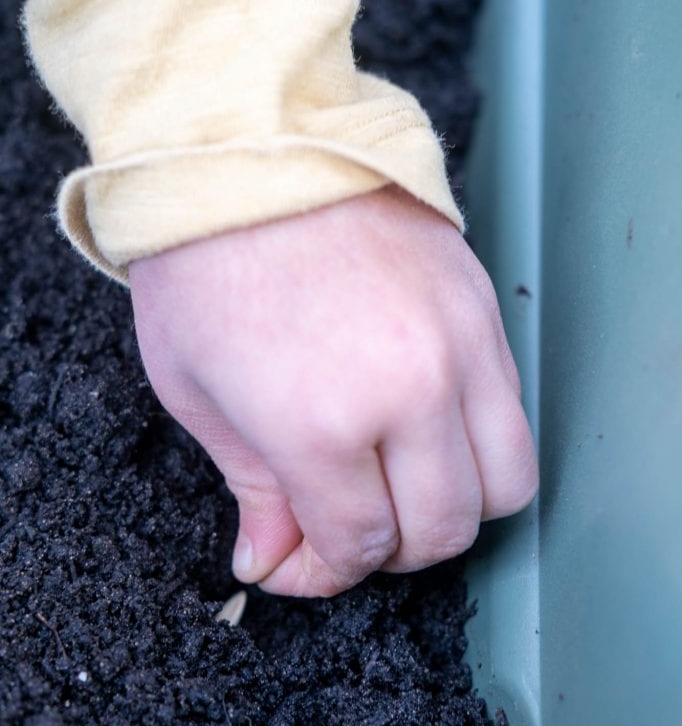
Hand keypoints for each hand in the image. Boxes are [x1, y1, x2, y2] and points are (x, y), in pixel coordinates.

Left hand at [129, 184, 537, 596]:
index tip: (301, 560)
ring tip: (404, 489)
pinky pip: (514, 416)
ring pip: (505, 488)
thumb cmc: (203, 266)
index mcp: (319, 424)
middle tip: (351, 529)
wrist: (248, 151)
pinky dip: (479, 449)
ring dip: (455, 509)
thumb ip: (252, 491)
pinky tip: (427, 431)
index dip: (326, 573)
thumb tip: (273, 561)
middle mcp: (407, 395)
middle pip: (443, 531)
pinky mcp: (484, 313)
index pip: (359, 546)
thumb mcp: (197, 393)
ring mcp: (459, 350)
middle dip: (394, 552)